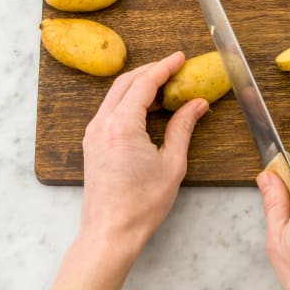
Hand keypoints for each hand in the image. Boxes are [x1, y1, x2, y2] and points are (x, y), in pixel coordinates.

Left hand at [81, 51, 208, 253]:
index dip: (164, 67)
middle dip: (151, 70)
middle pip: (126, 82)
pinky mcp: (92, 142)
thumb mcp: (172, 163)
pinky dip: (129, 100)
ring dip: (139, 85)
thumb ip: (183, 127)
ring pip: (115, 94)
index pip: (144, 83)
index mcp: (122, 125)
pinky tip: (147, 107)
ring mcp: (93, 132)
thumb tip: (197, 104)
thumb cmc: (142, 204)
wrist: (111, 232)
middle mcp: (102, 123)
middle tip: (174, 68)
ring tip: (165, 86)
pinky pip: (110, 109)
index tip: (180, 57)